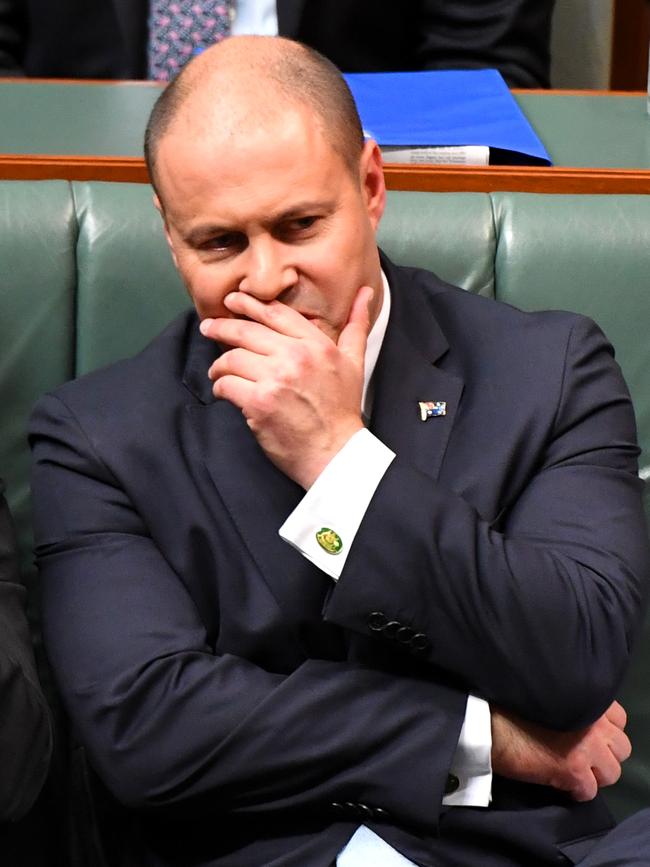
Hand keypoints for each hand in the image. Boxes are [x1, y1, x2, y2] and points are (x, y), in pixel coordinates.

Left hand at [200, 286, 373, 488]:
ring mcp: (276, 379)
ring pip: (232, 358)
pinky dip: (220, 387)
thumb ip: (356, 326)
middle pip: (246, 331)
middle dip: (222, 327)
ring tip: (218, 371)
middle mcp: (295, 357)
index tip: (233, 300)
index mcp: (316, 344)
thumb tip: (365, 292)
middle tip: (209, 327)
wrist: (335, 452)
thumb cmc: (343, 409)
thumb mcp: (355, 362)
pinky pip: (227, 384)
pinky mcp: (259, 403)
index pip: (275, 313)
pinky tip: (224, 391)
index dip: (249, 304)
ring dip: (220, 365)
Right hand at [491, 701, 630, 801]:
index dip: (604, 730)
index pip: (619, 719)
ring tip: (572, 770)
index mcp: (587, 698)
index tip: (586, 733)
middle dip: (604, 754)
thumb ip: (570, 704)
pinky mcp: (574, 770)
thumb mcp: (547, 695)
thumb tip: (577, 719)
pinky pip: (589, 792)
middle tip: (581, 755)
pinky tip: (558, 781)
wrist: (487, 722)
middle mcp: (594, 721)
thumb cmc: (509, 703)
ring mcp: (587, 747)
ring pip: (611, 772)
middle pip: (621, 748)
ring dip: (594, 774)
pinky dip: (575, 790)